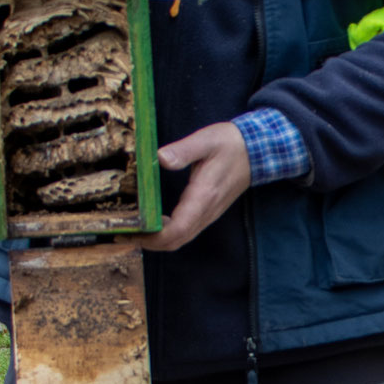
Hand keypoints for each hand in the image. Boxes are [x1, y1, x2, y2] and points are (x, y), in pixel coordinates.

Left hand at [142, 122, 250, 251]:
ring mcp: (209, 213)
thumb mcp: (205, 140)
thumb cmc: (230, 143)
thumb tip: (159, 158)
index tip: (134, 231)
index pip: (178, 230)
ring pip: (182, 238)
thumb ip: (183, 150)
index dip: (155, 237)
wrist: (257, 150)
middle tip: (125, 232)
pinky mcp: (208, 211)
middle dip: (150, 243)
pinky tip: (155, 221)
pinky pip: (187, 231)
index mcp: (203, 196)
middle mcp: (206, 211)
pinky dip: (168, 234)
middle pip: (177, 241)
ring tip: (136, 229)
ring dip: (158, 240)